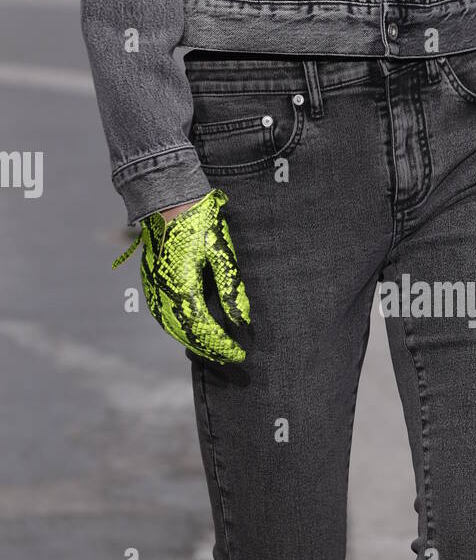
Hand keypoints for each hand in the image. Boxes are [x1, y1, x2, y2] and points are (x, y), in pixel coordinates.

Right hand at [113, 188, 250, 363]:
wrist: (167, 202)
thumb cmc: (198, 223)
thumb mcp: (221, 252)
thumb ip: (231, 288)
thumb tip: (241, 320)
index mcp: (182, 286)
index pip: (204, 328)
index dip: (222, 344)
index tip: (240, 354)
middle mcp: (163, 293)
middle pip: (186, 334)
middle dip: (210, 349)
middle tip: (230, 358)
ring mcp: (153, 289)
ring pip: (172, 328)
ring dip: (194, 342)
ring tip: (214, 351)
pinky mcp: (151, 284)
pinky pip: (164, 316)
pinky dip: (181, 329)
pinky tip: (193, 333)